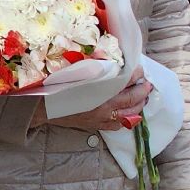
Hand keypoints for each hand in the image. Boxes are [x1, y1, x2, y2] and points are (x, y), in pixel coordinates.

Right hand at [33, 68, 149, 130]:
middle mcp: (102, 107)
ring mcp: (100, 118)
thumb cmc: (58, 87)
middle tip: (148, 83)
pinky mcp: (96, 125)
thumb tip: (115, 64)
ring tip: (144, 96)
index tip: (139, 68)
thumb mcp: (78, 73)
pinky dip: (128, 118)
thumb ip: (98, 70)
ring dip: (139, 104)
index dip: (135, 74)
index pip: (124, 81)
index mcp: (97, 91)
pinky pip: (118, 125)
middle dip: (143, 90)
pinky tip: (130, 112)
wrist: (42, 107)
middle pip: (132, 99)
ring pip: (129, 114)